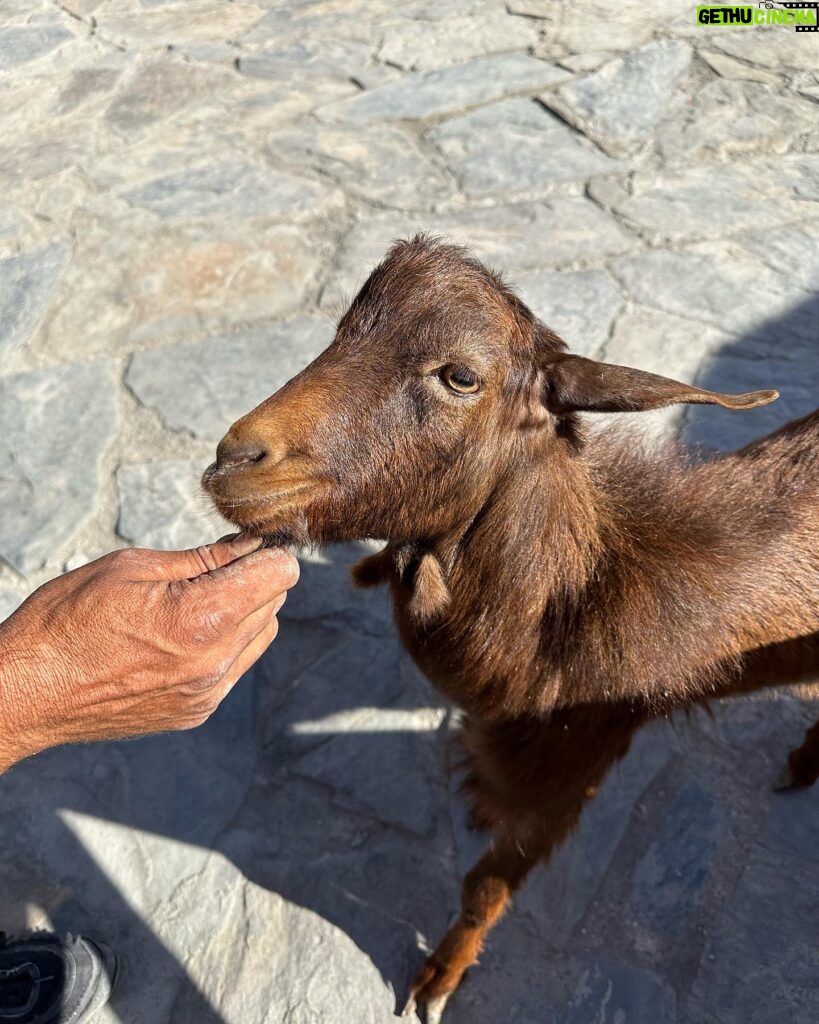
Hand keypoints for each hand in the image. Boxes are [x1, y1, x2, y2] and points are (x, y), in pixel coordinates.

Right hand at [0, 535, 298, 771]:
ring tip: (192, 602)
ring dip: (243, 612)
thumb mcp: (131, 568)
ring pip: (261, 636)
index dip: (268, 552)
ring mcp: (207, 694)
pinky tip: (181, 636)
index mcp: (201, 619)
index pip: (280, 576)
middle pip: (274, 604)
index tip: (246, 545)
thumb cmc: (66, 620)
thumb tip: (249, 544)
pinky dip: (224, 645)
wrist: (27, 691)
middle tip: (212, 568)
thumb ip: (202, 558)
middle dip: (254, 579)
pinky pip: (235, 668)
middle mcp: (214, 662)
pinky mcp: (196, 712)